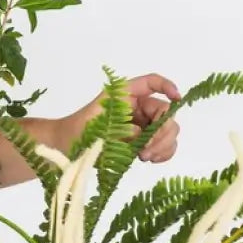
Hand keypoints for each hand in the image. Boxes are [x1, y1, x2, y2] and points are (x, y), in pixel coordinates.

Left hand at [64, 73, 181, 162]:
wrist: (66, 147)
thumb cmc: (76, 129)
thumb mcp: (95, 123)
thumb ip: (120, 126)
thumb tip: (139, 133)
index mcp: (125, 95)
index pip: (151, 82)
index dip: (167, 86)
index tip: (177, 98)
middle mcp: (137, 107)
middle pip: (166, 113)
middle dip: (163, 132)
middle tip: (146, 150)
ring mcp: (142, 125)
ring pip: (168, 131)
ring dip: (163, 145)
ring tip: (144, 157)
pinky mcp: (142, 142)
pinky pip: (163, 146)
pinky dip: (163, 153)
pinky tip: (150, 159)